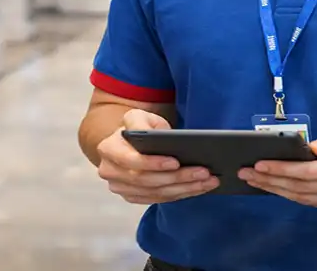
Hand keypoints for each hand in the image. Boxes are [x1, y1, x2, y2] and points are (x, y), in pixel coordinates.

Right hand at [96, 109, 219, 203]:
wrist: (129, 142)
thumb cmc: (138, 127)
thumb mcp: (138, 116)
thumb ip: (143, 123)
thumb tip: (162, 138)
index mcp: (108, 149)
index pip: (131, 161)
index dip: (153, 163)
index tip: (176, 162)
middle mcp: (110, 171)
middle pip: (147, 180)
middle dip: (178, 177)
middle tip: (203, 172)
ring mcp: (120, 188)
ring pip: (156, 193)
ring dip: (185, 188)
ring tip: (208, 180)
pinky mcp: (133, 197)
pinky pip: (160, 199)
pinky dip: (181, 194)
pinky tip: (199, 187)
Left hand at [239, 126, 316, 213]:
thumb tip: (309, 148)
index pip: (310, 172)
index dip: (282, 169)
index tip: (260, 164)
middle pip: (304, 188)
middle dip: (272, 181)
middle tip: (247, 173)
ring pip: (308, 199)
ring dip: (279, 191)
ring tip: (256, 182)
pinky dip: (295, 197)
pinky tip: (279, 189)